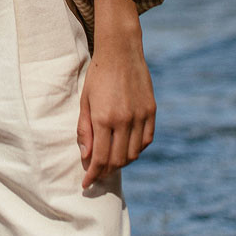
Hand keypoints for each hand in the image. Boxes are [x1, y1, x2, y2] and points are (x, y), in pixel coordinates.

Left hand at [76, 0, 155, 188]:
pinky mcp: (151, 111)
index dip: (93, 175)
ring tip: (111, 162)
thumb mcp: (85, 101)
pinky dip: (137, 149)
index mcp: (103, 118)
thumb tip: (86, 156)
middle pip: (117, 159)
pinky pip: (147, 140)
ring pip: (133, 153)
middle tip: (97, 174)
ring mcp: (140, 116)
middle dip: (105, 171)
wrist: (121, 51)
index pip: (99, 158)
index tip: (86, 184)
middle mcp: (124, 120)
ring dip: (121, 162)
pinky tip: (128, 149)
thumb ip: (84, 129)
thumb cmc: (98, 75)